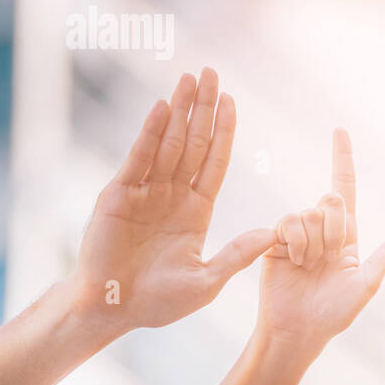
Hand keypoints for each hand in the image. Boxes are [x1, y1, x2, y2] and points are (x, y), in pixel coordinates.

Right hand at [71, 69, 275, 334]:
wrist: (110, 312)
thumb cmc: (157, 302)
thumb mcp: (206, 281)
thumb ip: (238, 255)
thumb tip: (274, 232)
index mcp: (196, 211)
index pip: (214, 161)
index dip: (224, 131)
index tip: (233, 101)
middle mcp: (171, 195)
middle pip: (193, 142)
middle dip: (203, 108)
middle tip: (212, 73)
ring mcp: (144, 192)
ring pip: (167, 143)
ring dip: (179, 110)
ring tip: (189, 77)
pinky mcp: (118, 195)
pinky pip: (138, 158)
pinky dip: (150, 132)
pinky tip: (162, 106)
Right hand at [257, 128, 384, 352]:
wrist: (297, 331)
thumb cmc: (334, 314)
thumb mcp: (364, 287)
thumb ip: (383, 260)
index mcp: (345, 236)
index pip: (344, 188)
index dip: (342, 159)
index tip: (340, 130)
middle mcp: (320, 230)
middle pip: (330, 200)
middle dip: (333, 228)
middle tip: (328, 258)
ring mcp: (296, 235)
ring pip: (308, 213)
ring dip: (311, 244)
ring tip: (307, 267)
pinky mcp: (274, 241)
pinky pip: (287, 224)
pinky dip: (294, 243)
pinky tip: (292, 262)